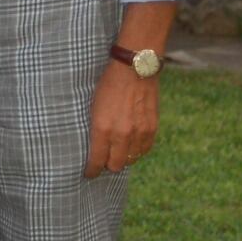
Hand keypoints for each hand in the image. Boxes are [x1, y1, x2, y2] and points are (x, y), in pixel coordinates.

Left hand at [83, 60, 159, 176]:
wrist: (134, 68)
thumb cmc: (108, 84)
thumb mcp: (93, 105)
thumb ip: (96, 128)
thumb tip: (95, 146)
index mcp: (102, 129)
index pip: (97, 161)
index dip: (92, 170)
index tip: (89, 173)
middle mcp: (121, 134)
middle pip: (114, 165)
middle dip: (107, 165)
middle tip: (103, 160)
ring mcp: (138, 133)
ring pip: (130, 160)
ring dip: (123, 157)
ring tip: (118, 150)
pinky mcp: (152, 128)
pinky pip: (144, 150)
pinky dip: (137, 150)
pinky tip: (132, 143)